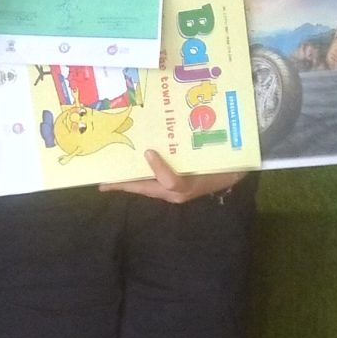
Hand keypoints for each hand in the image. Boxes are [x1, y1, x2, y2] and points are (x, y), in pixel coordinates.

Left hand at [100, 149, 243, 203]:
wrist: (233, 176)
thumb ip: (199, 154)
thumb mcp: (215, 160)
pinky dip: (141, 179)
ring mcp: (174, 193)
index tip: (148, 152)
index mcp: (188, 186)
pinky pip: (153, 185)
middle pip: (146, 189)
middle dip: (125, 186)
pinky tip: (131, 171)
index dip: (158, 167)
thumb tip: (172, 144)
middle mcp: (177, 193)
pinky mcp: (173, 189)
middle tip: (103, 184)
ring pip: (147, 188)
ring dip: (130, 183)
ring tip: (111, 179)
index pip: (170, 182)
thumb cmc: (224, 166)